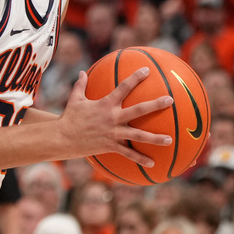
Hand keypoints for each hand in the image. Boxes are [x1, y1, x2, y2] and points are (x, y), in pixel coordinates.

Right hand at [59, 69, 173, 165]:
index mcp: (106, 103)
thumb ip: (80, 85)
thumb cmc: (69, 117)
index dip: (135, 78)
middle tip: (170, 100)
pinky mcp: (111, 146)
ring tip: (170, 139)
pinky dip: (140, 158)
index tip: (147, 71)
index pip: (123, 87)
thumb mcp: (75, 99)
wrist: (63, 137)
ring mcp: (113, 132)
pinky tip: (153, 163)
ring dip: (155, 138)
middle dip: (156, 104)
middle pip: (139, 110)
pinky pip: (128, 153)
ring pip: (138, 135)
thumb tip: (82, 72)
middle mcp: (112, 117)